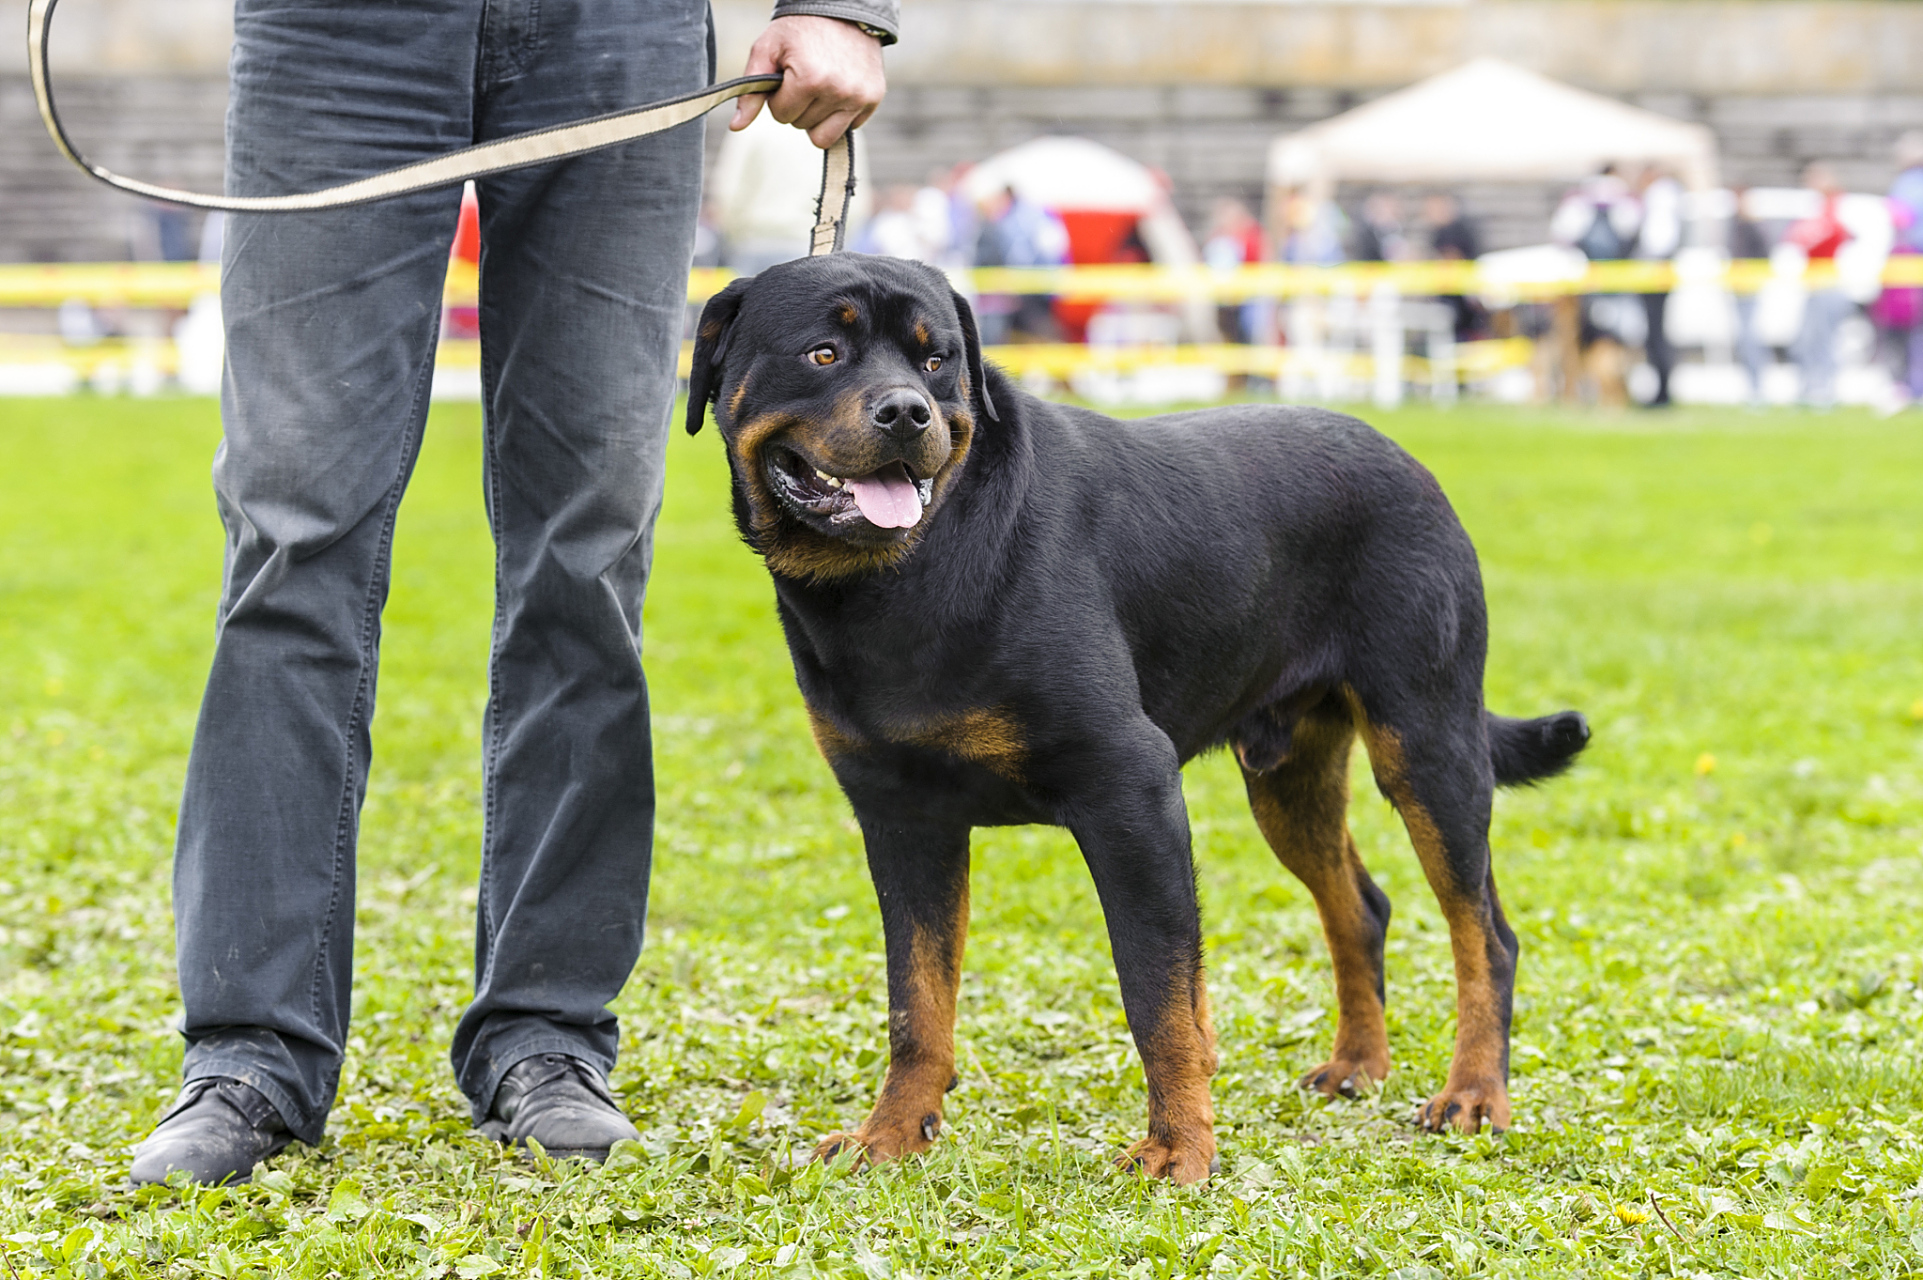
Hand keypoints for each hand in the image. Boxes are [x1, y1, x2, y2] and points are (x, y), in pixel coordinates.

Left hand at [730, 16, 885, 148]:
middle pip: (802, 127)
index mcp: (810, 79)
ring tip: (819, 88)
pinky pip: (849, 128)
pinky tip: (837, 89)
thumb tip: (736, 126)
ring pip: (825, 136)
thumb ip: (750, 90)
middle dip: (798, 107)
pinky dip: (840, 114)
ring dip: (817, 117)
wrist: (842, 9)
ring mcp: (859, 97)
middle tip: (803, 78)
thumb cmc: (799, 29)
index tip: (786, 76)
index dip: (779, 97)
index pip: (782, 116)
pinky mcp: (874, 98)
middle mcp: (839, 91)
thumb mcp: (767, 50)